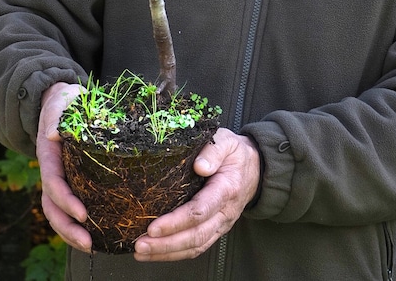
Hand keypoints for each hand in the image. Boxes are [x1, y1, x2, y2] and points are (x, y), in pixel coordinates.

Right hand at [37, 81, 92, 251]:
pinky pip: (70, 204)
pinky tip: (96, 231)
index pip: (53, 184)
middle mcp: (51, 170)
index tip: (83, 214)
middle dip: (67, 228)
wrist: (60, 99)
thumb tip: (52, 134)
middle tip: (88, 243)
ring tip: (91, 246)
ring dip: (70, 231)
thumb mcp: (60, 102)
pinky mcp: (71, 178)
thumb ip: (56, 116)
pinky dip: (77, 221)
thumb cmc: (63, 101)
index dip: (66, 201)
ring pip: (58, 211)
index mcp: (48, 154)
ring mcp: (60, 176)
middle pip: (52, 206)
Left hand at [133, 128, 260, 261]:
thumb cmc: (235, 154)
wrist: (255, 168)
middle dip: (166, 244)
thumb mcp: (227, 141)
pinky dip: (174, 254)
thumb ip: (214, 150)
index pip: (199, 211)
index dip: (176, 222)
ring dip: (167, 253)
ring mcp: (220, 225)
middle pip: (195, 236)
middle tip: (140, 245)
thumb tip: (200, 166)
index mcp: (226, 189)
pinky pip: (196, 248)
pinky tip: (155, 253)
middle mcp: (224, 212)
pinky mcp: (215, 230)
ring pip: (195, 247)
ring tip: (141, 252)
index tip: (153, 226)